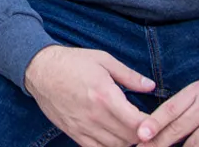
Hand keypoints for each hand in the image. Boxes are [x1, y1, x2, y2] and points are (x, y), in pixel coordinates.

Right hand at [22, 46, 155, 146]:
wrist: (40, 70)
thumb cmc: (72, 62)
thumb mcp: (104, 60)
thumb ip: (129, 76)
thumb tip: (151, 86)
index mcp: (106, 95)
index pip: (137, 123)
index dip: (152, 126)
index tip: (158, 121)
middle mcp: (95, 115)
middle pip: (130, 138)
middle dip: (144, 135)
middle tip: (149, 127)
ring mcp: (84, 127)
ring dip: (128, 142)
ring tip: (133, 132)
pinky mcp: (74, 133)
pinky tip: (115, 139)